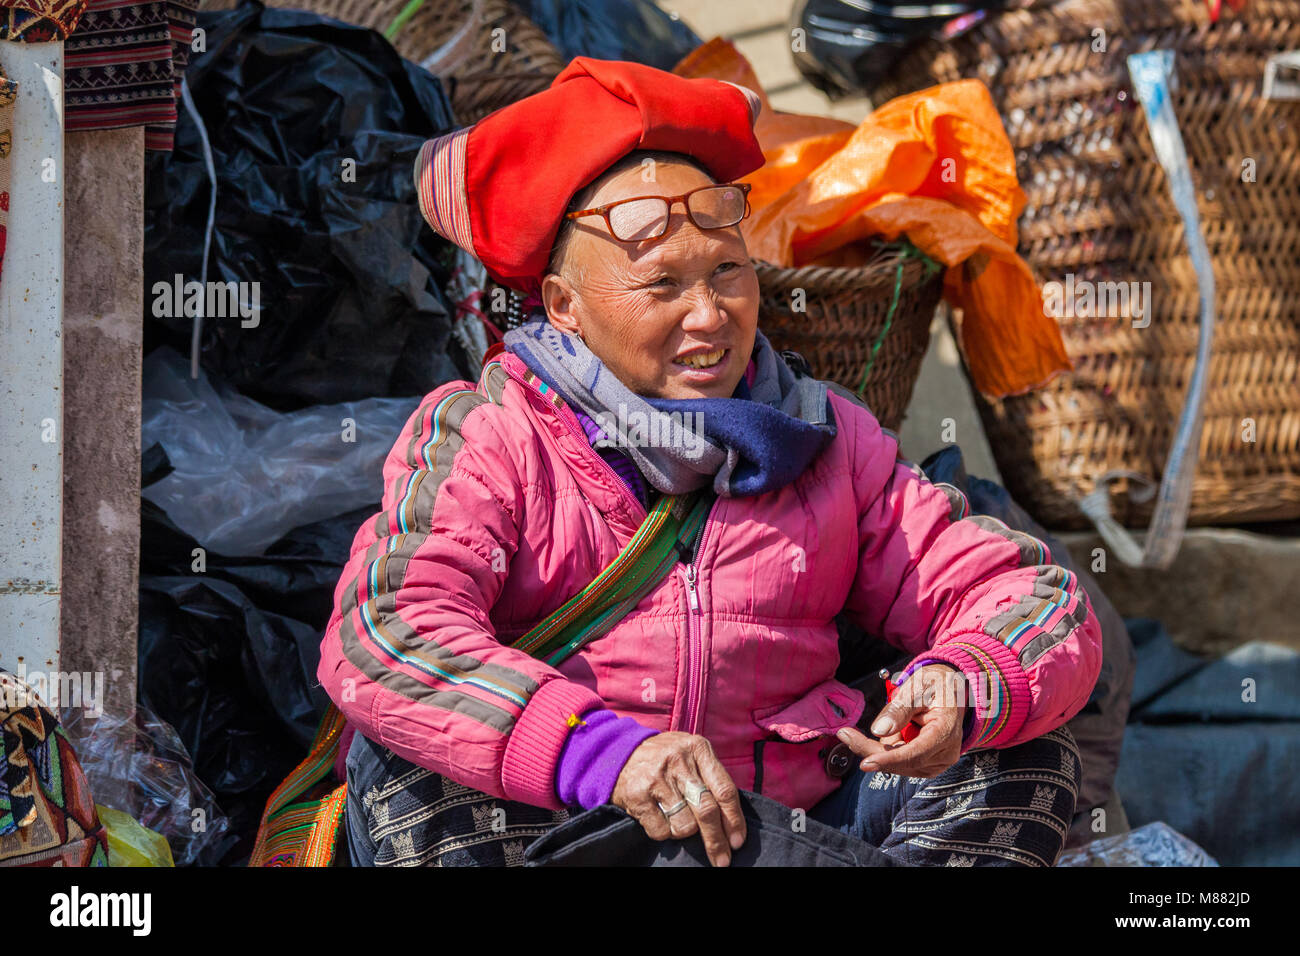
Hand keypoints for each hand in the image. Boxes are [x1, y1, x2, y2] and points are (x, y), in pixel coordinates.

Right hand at [611, 732, 745, 866]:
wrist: (620, 752)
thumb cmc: (667, 759)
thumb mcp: (691, 755)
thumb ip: (712, 778)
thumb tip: (732, 822)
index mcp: (698, 749)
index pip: (724, 790)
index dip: (734, 820)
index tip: (738, 842)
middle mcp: (678, 761)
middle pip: (707, 811)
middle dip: (717, 841)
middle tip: (722, 860)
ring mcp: (657, 778)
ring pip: (685, 825)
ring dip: (685, 832)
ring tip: (678, 821)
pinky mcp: (637, 795)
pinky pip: (662, 831)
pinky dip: (665, 833)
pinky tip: (661, 819)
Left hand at [835, 664, 969, 778]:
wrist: (947, 690)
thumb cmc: (933, 685)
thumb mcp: (916, 687)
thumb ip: (899, 709)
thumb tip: (879, 731)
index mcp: (946, 731)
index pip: (916, 753)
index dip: (889, 760)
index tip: (864, 763)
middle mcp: (945, 753)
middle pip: (902, 762)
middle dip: (871, 750)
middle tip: (846, 734)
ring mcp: (936, 762)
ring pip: (898, 764)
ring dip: (881, 747)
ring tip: (888, 719)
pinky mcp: (926, 764)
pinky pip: (899, 761)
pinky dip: (887, 748)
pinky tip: (892, 730)